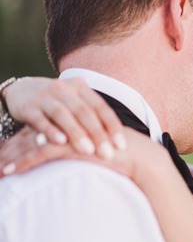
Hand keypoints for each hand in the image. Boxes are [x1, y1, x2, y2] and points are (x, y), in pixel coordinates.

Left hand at [0, 127, 132, 177]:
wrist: (140, 157)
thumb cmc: (125, 156)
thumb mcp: (102, 149)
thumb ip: (89, 147)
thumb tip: (80, 154)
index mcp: (77, 123)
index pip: (46, 129)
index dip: (26, 141)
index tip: (11, 151)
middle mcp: (71, 123)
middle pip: (35, 134)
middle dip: (14, 148)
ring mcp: (71, 133)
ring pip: (33, 143)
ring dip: (13, 156)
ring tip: (0, 169)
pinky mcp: (72, 145)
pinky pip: (41, 153)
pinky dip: (23, 162)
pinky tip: (10, 171)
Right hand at [3, 77, 125, 157]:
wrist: (22, 89)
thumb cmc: (59, 103)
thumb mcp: (77, 102)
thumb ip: (94, 116)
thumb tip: (121, 142)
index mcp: (81, 88)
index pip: (101, 107)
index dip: (112, 126)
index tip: (122, 146)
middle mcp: (65, 89)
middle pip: (84, 112)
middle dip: (98, 134)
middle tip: (108, 154)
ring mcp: (45, 97)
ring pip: (63, 114)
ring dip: (77, 133)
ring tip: (88, 151)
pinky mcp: (28, 107)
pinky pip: (40, 119)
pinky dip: (51, 130)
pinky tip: (61, 142)